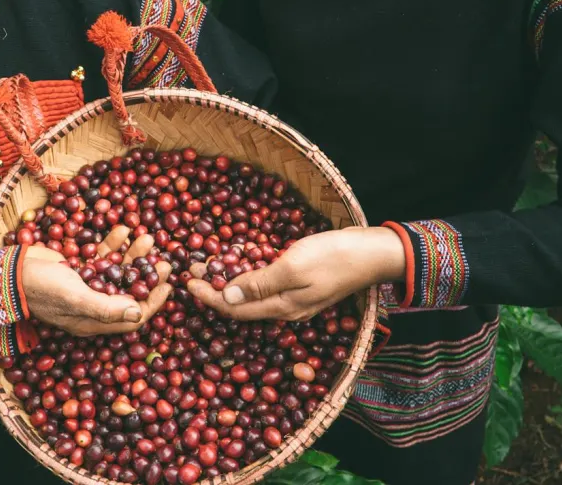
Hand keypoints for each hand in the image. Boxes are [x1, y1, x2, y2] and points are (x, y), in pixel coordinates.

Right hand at [22, 225, 172, 335]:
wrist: (9, 271)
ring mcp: (85, 286)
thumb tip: (139, 312)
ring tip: (147, 236)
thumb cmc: (41, 287)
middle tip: (163, 260)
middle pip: (128, 292)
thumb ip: (107, 307)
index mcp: (93, 321)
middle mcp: (92, 305)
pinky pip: (101, 257)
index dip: (152, 303)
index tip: (167, 284)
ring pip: (117, 272)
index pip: (131, 318)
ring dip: (133, 256)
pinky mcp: (77, 269)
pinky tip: (123, 228)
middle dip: (147, 276)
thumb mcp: (76, 298)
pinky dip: (112, 244)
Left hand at [186, 227, 404, 321]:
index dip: (208, 297)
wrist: (374, 253)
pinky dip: (248, 273)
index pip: (234, 308)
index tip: (187, 282)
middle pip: (240, 304)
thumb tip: (226, 297)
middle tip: (192, 270)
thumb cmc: (334, 257)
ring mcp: (293, 297)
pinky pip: (266, 283)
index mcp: (281, 308)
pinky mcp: (300, 282)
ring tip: (208, 264)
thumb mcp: (293, 267)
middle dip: (213, 289)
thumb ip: (259, 283)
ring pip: (251, 293)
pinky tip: (239, 260)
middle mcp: (284, 308)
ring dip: (228, 280)